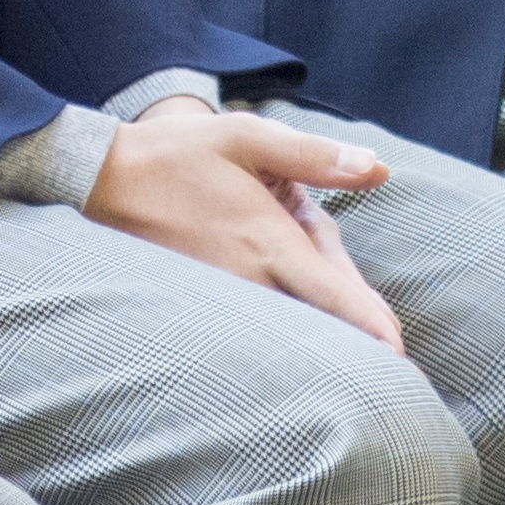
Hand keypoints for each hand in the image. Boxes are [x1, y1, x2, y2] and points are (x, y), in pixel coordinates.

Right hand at [82, 103, 402, 347]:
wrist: (106, 179)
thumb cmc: (180, 153)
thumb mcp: (248, 137)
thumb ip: (314, 155)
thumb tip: (377, 168)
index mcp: (266, 241)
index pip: (330, 294)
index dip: (368, 325)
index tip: (399, 354)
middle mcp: (248, 278)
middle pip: (315, 320)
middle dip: (354, 339)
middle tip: (398, 367)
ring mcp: (224, 294)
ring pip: (286, 323)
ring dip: (322, 334)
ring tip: (363, 351)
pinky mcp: (206, 297)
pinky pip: (257, 318)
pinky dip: (287, 325)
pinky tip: (303, 329)